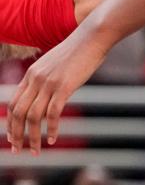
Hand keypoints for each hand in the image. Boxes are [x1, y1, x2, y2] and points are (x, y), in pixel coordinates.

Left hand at [7, 29, 109, 153]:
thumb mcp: (56, 62)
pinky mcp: (64, 86)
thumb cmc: (80, 48)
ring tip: (36, 150)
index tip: (13, 137)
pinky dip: (51, 129)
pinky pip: (52, 114)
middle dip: (16, 134)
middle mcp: (36, 79)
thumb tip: (48, 93)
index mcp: (31, 73)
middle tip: (19, 150)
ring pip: (33, 117)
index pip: (13, 103)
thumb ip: (47, 77)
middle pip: (19, 113)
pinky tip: (53, 138)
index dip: (11, 123)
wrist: (94, 35)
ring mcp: (49, 83)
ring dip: (33, 137)